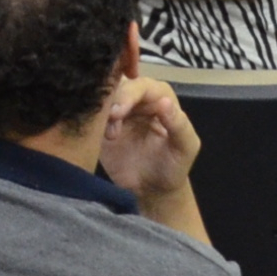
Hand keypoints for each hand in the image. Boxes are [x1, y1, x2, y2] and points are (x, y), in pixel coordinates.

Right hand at [93, 73, 197, 203]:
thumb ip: (179, 124)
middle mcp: (137, 99)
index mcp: (160, 97)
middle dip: (113, 101)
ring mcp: (118, 111)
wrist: (152, 189)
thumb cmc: (173, 166)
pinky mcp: (102, 125)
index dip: (129, 95)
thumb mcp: (185, 147)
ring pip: (103, 97)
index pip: (143, 86)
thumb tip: (164, 101)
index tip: (118, 113)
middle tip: (110, 120)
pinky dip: (92, 121)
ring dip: (102, 111)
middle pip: (120, 87)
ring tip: (108, 134)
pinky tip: (98, 136)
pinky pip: (92, 114)